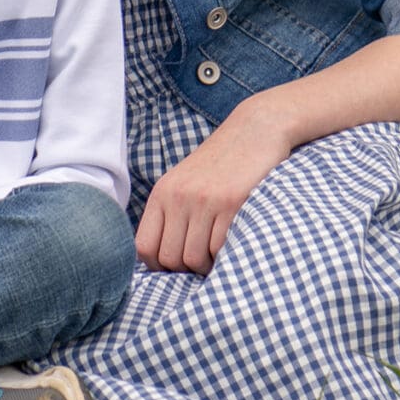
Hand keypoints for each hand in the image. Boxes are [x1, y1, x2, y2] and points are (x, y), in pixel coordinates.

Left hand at [136, 113, 293, 273]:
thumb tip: (161, 260)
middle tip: (202, 261)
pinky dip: (225, 254)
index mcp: (163, 193)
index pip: (144, 247)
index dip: (157, 266)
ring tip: (218, 253)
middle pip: (170, 259)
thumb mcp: (185, 182)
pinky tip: (231, 241)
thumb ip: (171, 214)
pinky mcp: (231, 202)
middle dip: (186, 269)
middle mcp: (179, 196)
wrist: (254, 130)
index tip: (176, 266)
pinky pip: (220, 248)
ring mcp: (204, 199)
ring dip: (207, 265)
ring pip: (194, 258)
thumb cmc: (221, 164)